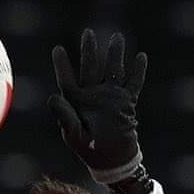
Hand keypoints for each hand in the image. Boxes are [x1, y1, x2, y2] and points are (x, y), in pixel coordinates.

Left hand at [48, 29, 147, 189]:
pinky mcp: (127, 101)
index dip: (63, 65)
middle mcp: (93, 95)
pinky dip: (138, 71)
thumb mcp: (73, 135)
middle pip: (91, 68)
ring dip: (115, 55)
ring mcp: (111, 96)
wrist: (111, 160)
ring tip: (116, 38)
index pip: (68, 80)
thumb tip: (53, 97)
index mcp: (77, 103)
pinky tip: (140, 57)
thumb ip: (64, 116)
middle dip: (89, 51)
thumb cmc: (89, 150)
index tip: (57, 49)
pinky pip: (134, 83)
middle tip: (87, 33)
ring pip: (113, 69)